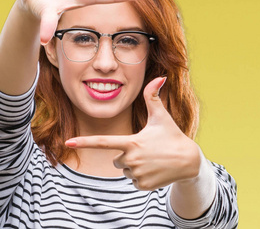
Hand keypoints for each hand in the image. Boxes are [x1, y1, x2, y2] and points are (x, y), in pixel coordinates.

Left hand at [65, 77, 200, 190]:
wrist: (188, 161)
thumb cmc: (172, 135)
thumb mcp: (161, 116)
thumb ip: (154, 96)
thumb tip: (160, 76)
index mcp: (132, 142)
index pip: (103, 142)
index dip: (84, 141)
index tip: (68, 143)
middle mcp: (131, 159)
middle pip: (116, 159)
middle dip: (126, 154)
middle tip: (146, 150)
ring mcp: (137, 174)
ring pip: (125, 170)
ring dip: (134, 165)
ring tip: (152, 160)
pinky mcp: (142, 186)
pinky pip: (133, 180)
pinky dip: (141, 176)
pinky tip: (155, 170)